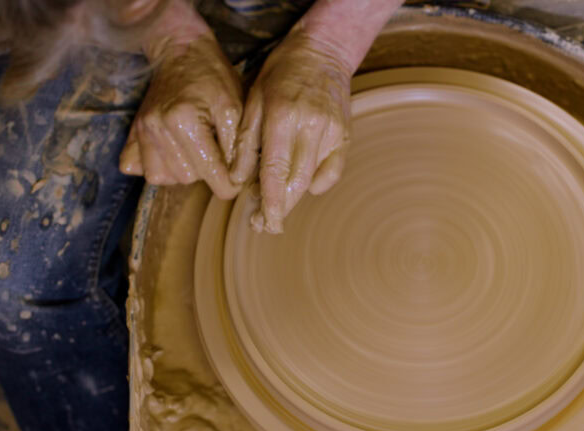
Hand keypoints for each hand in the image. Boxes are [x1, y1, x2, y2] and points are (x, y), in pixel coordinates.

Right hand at [120, 35, 254, 198]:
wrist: (183, 53)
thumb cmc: (214, 79)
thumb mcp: (235, 107)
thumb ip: (236, 147)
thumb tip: (235, 180)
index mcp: (185, 120)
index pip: (210, 173)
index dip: (228, 184)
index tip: (236, 183)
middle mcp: (157, 128)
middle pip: (186, 178)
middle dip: (205, 171)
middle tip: (214, 149)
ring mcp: (141, 131)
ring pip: (162, 178)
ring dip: (181, 170)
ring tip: (194, 149)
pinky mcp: (132, 133)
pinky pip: (138, 169)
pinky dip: (157, 166)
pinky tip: (172, 152)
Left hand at [239, 32, 350, 232]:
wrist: (322, 52)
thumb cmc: (280, 74)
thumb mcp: (253, 101)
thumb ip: (245, 142)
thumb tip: (238, 181)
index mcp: (283, 116)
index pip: (275, 170)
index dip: (270, 202)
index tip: (263, 224)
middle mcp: (311, 126)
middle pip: (296, 182)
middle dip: (280, 209)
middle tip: (264, 225)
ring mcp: (332, 132)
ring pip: (313, 181)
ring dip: (293, 200)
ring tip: (276, 208)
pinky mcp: (344, 136)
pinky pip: (332, 173)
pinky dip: (316, 185)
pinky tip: (300, 185)